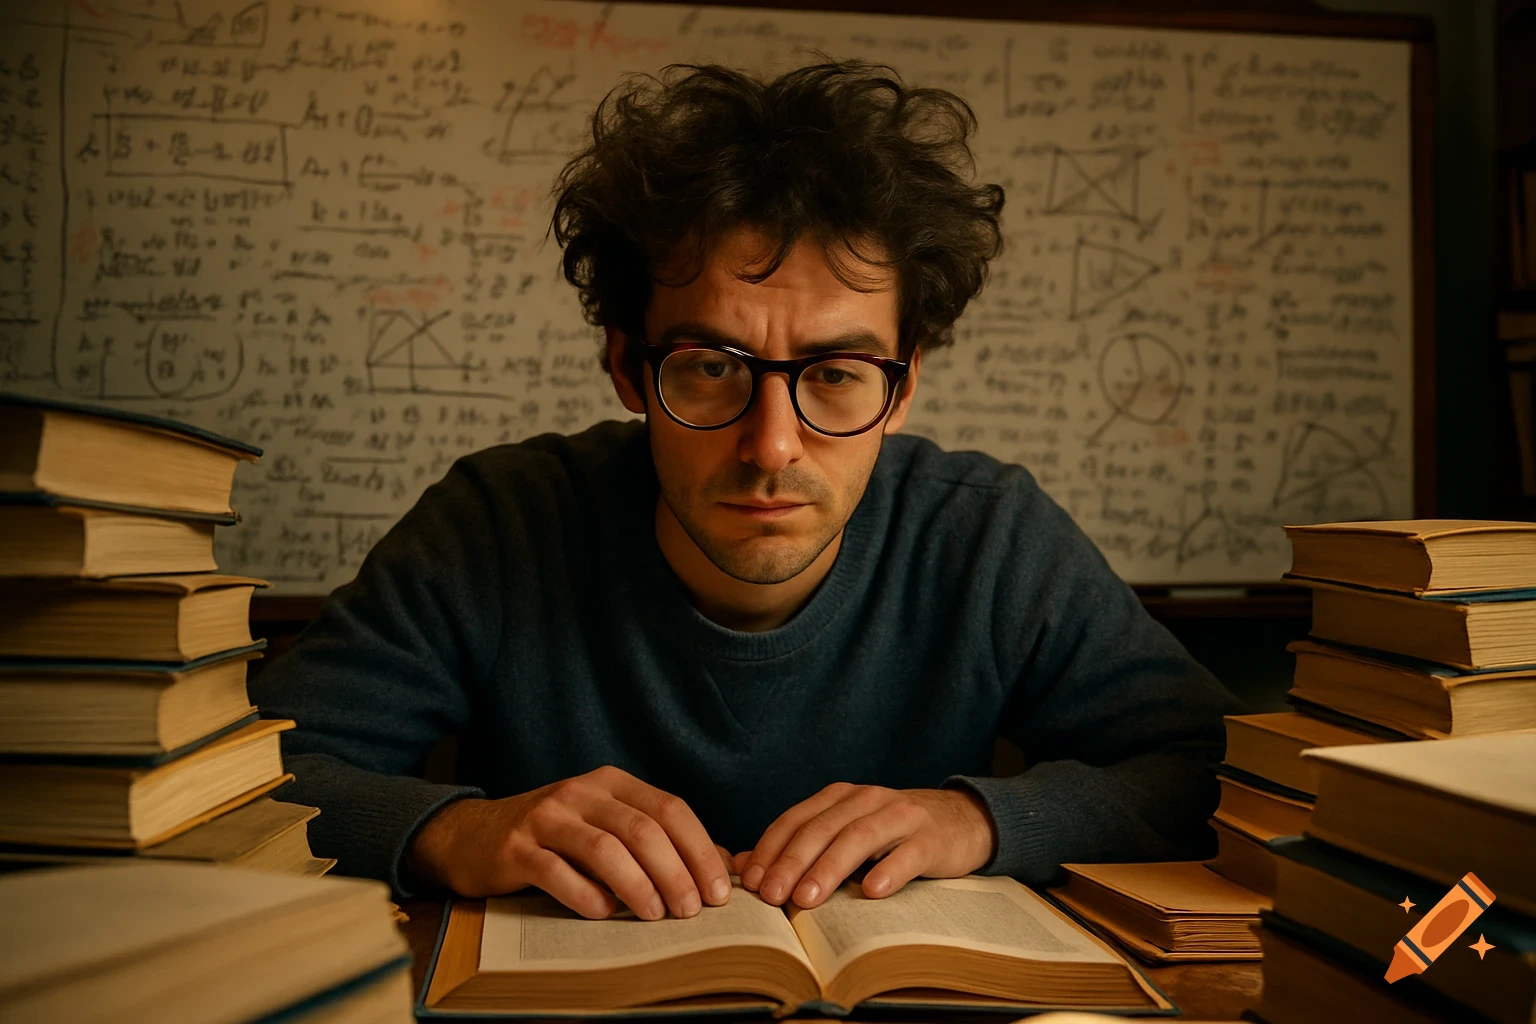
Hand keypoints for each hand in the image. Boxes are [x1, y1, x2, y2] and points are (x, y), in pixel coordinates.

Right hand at [405, 765, 733, 920]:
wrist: (472, 836)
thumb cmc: (555, 838)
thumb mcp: (606, 826)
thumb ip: (658, 840)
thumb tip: (721, 866)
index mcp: (611, 783)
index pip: (669, 809)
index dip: (699, 849)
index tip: (718, 892)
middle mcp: (581, 792)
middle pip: (642, 830)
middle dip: (675, 873)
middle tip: (691, 911)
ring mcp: (546, 817)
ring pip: (605, 849)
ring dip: (638, 886)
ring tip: (656, 915)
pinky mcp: (515, 848)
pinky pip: (558, 872)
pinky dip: (586, 896)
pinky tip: (604, 914)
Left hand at [733, 784, 996, 908]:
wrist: (962, 821)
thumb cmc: (892, 836)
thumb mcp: (845, 834)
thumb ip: (799, 847)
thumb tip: (740, 866)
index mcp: (840, 797)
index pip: (796, 819)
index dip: (770, 848)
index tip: (751, 882)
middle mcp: (866, 800)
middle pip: (822, 828)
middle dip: (793, 862)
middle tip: (771, 896)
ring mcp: (901, 816)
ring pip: (859, 838)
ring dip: (830, 869)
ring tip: (807, 899)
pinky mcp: (931, 838)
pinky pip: (908, 853)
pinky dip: (889, 870)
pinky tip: (872, 892)